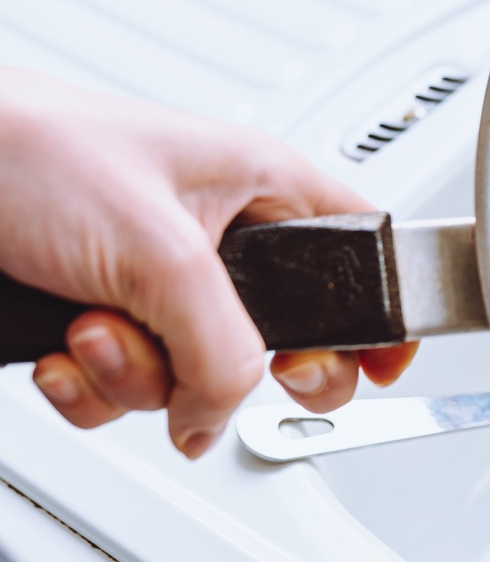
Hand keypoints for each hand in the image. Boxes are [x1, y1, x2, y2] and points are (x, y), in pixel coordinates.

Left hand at [0, 68, 416, 457]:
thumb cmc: (30, 149)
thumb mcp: (160, 251)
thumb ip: (222, 344)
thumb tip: (225, 412)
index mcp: (263, 188)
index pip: (361, 254)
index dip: (378, 313)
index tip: (382, 366)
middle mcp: (220, 240)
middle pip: (280, 342)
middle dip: (232, 372)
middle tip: (217, 376)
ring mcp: (158, 286)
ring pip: (194, 377)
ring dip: (136, 375)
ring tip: (94, 327)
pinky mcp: (103, 318)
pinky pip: (127, 390)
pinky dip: (90, 387)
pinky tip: (64, 346)